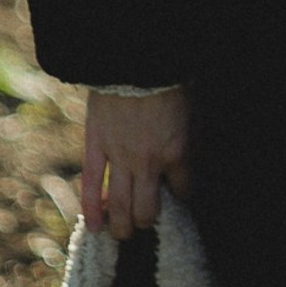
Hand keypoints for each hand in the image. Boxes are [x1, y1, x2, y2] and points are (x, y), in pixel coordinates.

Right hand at [82, 86, 190, 239]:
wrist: (136, 54)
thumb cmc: (170, 76)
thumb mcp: (194, 107)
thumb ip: (192, 136)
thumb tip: (192, 159)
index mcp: (176, 151)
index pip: (184, 191)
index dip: (182, 197)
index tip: (180, 197)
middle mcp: (148, 162)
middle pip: (147, 211)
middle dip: (148, 220)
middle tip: (148, 220)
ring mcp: (119, 156)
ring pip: (119, 207)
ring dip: (122, 225)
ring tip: (124, 232)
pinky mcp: (95, 145)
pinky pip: (91, 185)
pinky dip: (91, 209)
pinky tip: (94, 227)